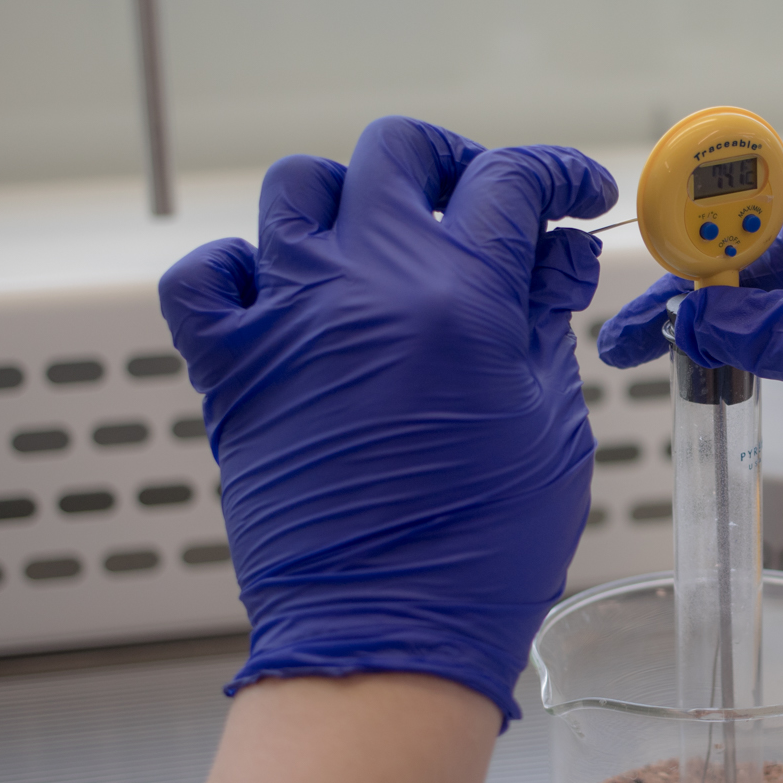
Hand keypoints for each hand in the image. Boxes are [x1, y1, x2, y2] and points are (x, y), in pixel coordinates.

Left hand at [160, 117, 615, 718]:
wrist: (384, 631)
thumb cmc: (482, 548)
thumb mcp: (549, 421)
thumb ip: (545, 320)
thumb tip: (550, 256)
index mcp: (459, 296)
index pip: (510, 181)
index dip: (557, 175)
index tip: (576, 197)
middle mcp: (364, 284)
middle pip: (397, 152)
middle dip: (452, 163)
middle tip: (481, 204)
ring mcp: (287, 318)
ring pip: (300, 186)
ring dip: (351, 198)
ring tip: (382, 241)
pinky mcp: (231, 367)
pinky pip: (207, 275)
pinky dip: (240, 267)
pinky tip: (282, 293)